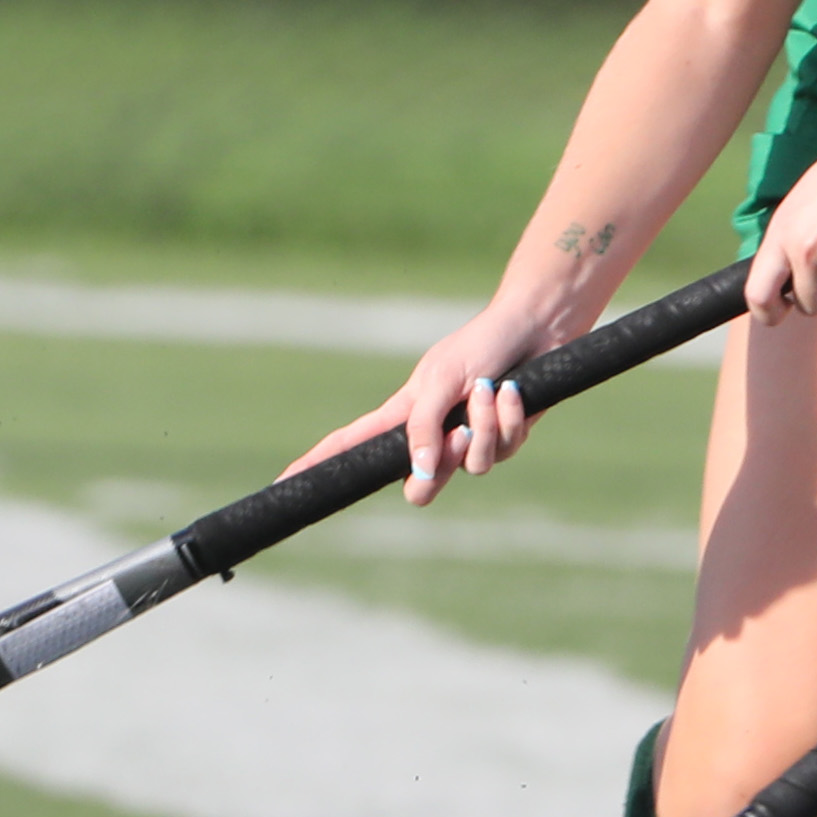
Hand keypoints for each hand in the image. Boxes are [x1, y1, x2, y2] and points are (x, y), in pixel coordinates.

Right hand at [285, 305, 554, 505]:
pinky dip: (508, 419)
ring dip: (484, 428)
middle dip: (437, 471)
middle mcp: (431, 435)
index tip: (281, 486)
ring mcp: (467, 441)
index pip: (349, 446)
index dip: (317, 467)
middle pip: (417, 488)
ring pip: (469, 468)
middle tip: (457, 434)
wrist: (535, 328)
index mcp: (402, 415)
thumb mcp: (442, 381)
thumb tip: (416, 474)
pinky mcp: (503, 440)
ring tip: (490, 391)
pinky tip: (513, 391)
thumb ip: (423, 427)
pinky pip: (501, 451)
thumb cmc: (480, 344)